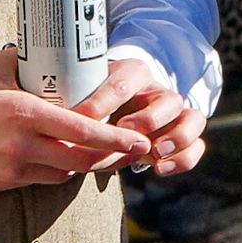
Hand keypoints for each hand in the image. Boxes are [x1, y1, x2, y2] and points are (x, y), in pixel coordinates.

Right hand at [0, 48, 152, 189]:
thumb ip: (27, 59)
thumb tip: (53, 42)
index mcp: (23, 113)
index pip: (81, 130)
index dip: (114, 138)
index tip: (138, 137)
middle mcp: (21, 145)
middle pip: (81, 160)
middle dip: (113, 156)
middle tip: (135, 148)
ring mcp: (11, 168)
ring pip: (65, 174)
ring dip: (88, 165)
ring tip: (110, 153)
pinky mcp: (2, 182)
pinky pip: (43, 179)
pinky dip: (62, 171)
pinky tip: (72, 158)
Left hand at [75, 53, 206, 175]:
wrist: (113, 105)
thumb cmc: (92, 98)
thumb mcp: (81, 91)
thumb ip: (70, 100)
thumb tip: (44, 116)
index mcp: (134, 73)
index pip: (123, 83)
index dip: (102, 103)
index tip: (79, 120)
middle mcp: (159, 92)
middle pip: (167, 100)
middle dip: (148, 119)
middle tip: (125, 131)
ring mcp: (176, 115)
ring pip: (192, 119)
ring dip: (176, 137)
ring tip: (156, 152)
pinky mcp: (184, 136)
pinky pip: (197, 145)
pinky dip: (185, 158)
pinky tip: (161, 169)